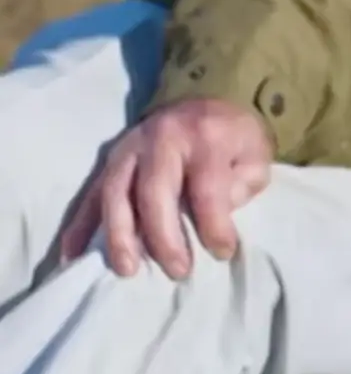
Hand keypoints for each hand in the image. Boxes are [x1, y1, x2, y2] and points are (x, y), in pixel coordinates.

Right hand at [59, 97, 274, 278]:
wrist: (206, 102)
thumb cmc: (233, 138)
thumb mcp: (255, 156)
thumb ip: (240, 187)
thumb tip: (211, 219)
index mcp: (204, 137)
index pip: (205, 188)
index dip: (213, 225)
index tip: (223, 253)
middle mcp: (161, 139)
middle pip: (153, 191)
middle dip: (162, 237)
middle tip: (177, 271)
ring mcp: (128, 148)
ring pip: (114, 192)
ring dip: (118, 235)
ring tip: (127, 269)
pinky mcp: (109, 159)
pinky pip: (90, 193)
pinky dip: (80, 224)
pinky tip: (73, 253)